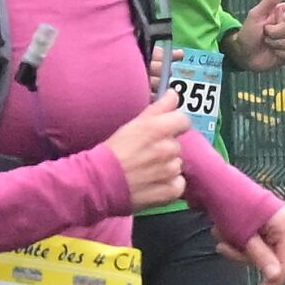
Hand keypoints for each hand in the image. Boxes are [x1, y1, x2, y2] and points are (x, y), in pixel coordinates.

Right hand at [107, 93, 191, 211]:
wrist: (100, 181)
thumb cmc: (114, 152)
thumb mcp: (134, 124)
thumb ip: (158, 108)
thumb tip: (174, 94)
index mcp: (157, 129)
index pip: (183, 120)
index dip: (175, 124)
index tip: (167, 129)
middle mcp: (167, 149)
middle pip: (177, 144)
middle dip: (166, 146)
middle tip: (147, 153)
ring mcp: (170, 171)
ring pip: (177, 164)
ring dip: (167, 166)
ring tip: (147, 169)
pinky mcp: (170, 190)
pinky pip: (179, 183)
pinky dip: (170, 183)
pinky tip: (153, 182)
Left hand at [223, 204, 284, 284]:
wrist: (212, 181)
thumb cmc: (229, 205)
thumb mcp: (244, 235)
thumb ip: (260, 257)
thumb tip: (275, 277)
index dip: (274, 281)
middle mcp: (283, 222)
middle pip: (271, 257)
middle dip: (245, 256)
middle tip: (224, 247)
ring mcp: (272, 222)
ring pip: (258, 250)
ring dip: (236, 247)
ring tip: (219, 232)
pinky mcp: (260, 221)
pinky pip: (251, 241)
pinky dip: (236, 239)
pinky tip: (222, 228)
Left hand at [228, 0, 284, 74]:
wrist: (244, 55)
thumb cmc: (248, 33)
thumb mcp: (256, 15)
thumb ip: (269, 0)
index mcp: (282, 12)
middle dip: (276, 33)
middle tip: (264, 34)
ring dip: (277, 44)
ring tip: (267, 43)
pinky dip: (282, 53)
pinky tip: (274, 52)